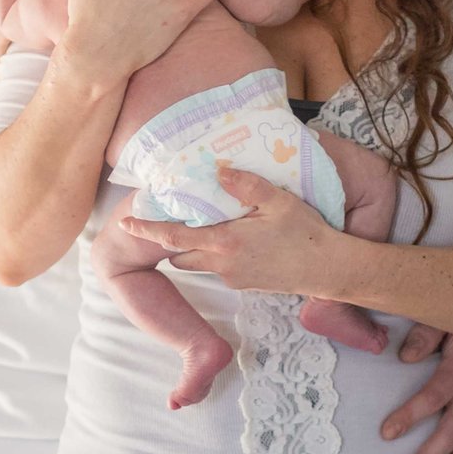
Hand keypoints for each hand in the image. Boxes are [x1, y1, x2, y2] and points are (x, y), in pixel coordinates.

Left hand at [116, 166, 340, 298]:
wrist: (328, 270)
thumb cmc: (306, 233)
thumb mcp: (278, 201)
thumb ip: (246, 185)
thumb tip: (218, 168)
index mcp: (225, 243)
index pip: (174, 237)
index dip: (147, 230)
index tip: (124, 224)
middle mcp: (222, 264)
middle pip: (179, 254)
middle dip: (169, 239)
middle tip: (165, 216)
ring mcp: (233, 278)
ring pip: (197, 262)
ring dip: (192, 246)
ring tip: (198, 222)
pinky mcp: (244, 285)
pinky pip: (217, 268)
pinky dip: (212, 253)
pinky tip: (228, 236)